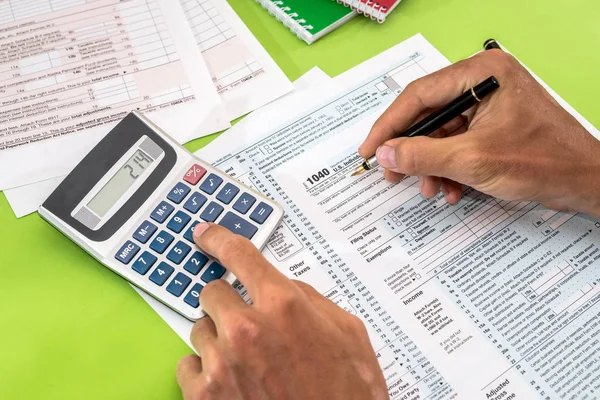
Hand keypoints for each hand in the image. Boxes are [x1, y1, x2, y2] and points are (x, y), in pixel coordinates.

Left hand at [176, 223, 387, 399]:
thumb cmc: (345, 394)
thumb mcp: (347, 333)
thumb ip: (310, 299)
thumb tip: (283, 285)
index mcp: (284, 306)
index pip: (239, 254)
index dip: (219, 239)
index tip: (206, 235)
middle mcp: (248, 330)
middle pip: (212, 292)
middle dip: (228, 302)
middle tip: (247, 321)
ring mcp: (223, 363)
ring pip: (199, 329)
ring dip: (218, 338)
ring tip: (248, 360)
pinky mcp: (205, 396)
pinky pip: (186, 365)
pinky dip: (204, 370)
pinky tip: (232, 380)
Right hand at [359, 49, 599, 217]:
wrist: (584, 182)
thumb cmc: (544, 161)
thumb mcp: (471, 160)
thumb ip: (421, 156)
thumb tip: (386, 154)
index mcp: (481, 74)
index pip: (419, 95)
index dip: (389, 126)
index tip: (370, 149)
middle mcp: (483, 82)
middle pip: (428, 115)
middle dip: (411, 151)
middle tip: (393, 174)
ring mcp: (489, 102)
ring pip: (441, 133)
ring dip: (431, 164)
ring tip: (429, 188)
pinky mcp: (494, 123)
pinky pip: (458, 142)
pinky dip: (449, 166)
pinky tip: (451, 188)